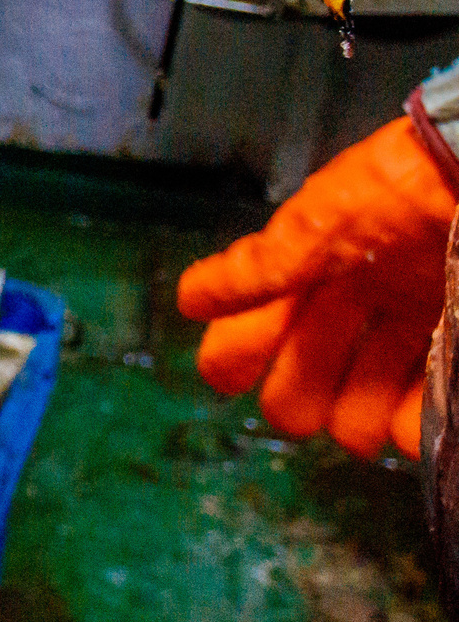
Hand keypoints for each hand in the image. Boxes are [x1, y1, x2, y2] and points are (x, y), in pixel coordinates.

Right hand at [178, 112, 455, 458]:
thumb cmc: (398, 192)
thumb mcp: (318, 226)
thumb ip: (259, 268)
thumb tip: (189, 301)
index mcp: (317, 265)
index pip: (260, 320)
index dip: (234, 352)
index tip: (226, 380)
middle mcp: (361, 299)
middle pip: (309, 370)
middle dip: (295, 398)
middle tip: (301, 413)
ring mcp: (414, 324)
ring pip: (366, 398)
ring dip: (353, 422)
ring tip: (359, 429)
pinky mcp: (452, 342)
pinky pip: (424, 408)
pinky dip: (410, 428)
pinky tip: (402, 428)